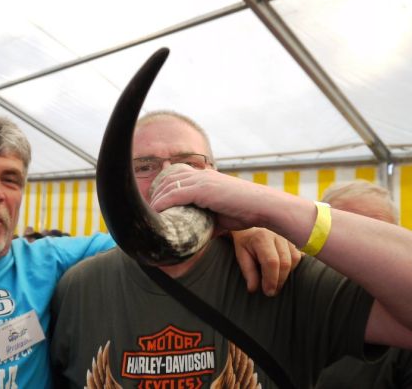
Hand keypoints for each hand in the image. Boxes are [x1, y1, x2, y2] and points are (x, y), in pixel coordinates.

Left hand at [149, 167, 271, 230]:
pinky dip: (163, 203)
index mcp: (207, 177)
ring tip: (149, 214)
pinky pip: (175, 194)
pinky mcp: (203, 189)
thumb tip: (196, 237)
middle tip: (148, 209)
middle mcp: (202, 175)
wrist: (263, 207)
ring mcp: (202, 180)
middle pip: (169, 178)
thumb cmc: (246, 212)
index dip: (163, 186)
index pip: (177, 174)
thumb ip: (207, 222)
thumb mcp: (222, 216)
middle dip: (156, 192)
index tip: (155, 201)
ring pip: (168, 186)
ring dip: (156, 199)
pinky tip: (156, 213)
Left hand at [232, 228, 301, 295]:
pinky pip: (298, 255)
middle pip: (285, 262)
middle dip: (279, 280)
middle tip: (272, 291)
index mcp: (262, 238)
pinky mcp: (294, 239)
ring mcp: (288, 236)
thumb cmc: (246, 242)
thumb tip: (253, 289)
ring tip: (276, 280)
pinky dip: (292, 266)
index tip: (268, 291)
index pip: (271, 262)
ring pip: (294, 259)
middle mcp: (278, 235)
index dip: (271, 279)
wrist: (252, 224)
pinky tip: (283, 271)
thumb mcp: (241, 255)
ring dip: (287, 273)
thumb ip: (248, 272)